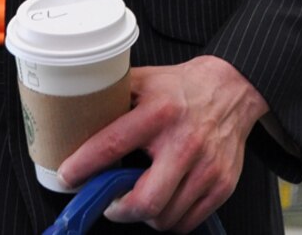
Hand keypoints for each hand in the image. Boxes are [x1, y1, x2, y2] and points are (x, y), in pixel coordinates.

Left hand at [57, 56, 268, 231]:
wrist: (234, 88)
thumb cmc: (184, 87)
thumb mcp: (145, 80)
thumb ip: (113, 95)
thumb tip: (75, 111)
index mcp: (160, 113)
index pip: (112, 145)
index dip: (83, 167)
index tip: (68, 177)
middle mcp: (185, 143)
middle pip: (145, 202)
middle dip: (118, 211)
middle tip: (110, 202)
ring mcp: (206, 168)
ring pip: (165, 218)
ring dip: (144, 215)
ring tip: (139, 197)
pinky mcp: (222, 184)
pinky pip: (188, 222)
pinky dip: (170, 219)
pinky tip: (164, 200)